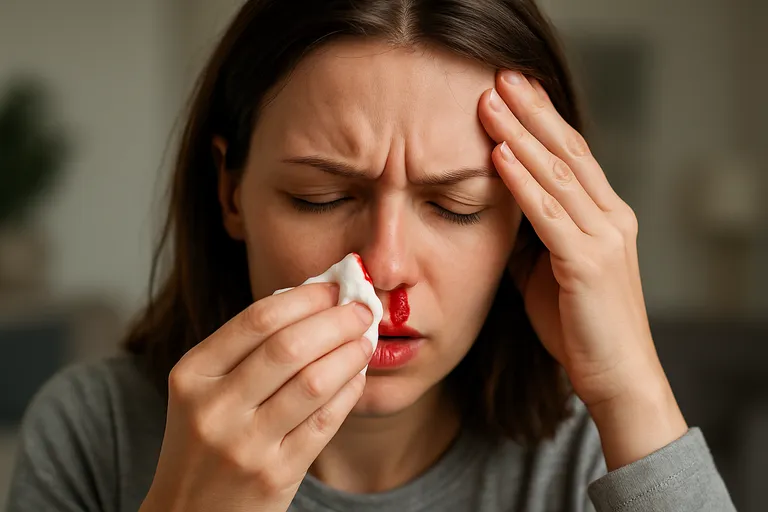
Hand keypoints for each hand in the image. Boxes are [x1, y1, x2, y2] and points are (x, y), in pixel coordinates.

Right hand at [140, 283, 372, 511]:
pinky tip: (357, 375)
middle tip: (361, 309)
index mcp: (192, 375)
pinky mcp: (276, 475)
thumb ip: (248, 347)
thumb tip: (314, 298)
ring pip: (313, 382)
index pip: (258, 319)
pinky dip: (349, 391)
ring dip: (350, 353)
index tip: (334, 286)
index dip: (305, 297)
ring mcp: (245, 445)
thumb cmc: (205, 440)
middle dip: (336, 320)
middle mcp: (214, 409)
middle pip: (288, 346)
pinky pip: (325, 421)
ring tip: (365, 339)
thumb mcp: (205, 389)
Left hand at [478, 70, 686, 468]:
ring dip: (520, 135)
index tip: (514, 92)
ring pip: (558, 174)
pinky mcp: (587, 262)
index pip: (573, 156)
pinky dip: (523, 182)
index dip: (544, 120)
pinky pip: (549, 213)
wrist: (615, 375)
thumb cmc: (580, 327)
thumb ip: (532, 239)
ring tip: (491, 103)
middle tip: (501, 78)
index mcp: (606, 217)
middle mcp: (611, 218)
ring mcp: (604, 237)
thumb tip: (501, 214)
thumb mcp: (550, 272)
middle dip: (532, 112)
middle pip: (567, 152)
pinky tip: (500, 156)